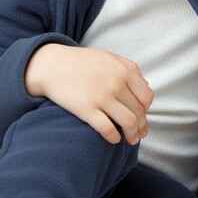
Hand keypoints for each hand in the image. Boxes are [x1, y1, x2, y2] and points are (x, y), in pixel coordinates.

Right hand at [24, 43, 153, 145]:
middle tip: (139, 134)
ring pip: (128, 122)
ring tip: (131, 140)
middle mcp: (115, 83)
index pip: (146, 97)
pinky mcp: (86, 109)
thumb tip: (145, 85)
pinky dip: (114, 137)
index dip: (146, 110)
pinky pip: (107, 129)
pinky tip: (113, 139)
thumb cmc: (80, 62)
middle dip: (141, 126)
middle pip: (139, 112)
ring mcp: (101, 96)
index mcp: (123, 71)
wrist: (51, 65)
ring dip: (133, 135)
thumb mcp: (108, 57)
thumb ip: (129, 68)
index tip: (141, 116)